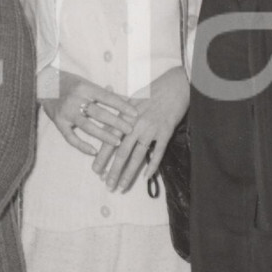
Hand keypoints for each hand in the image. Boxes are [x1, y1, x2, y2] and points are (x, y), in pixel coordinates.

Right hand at [39, 70, 136, 157]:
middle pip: (99, 113)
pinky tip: (94, 151)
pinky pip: (70, 137)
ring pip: (87, 126)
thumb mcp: (86, 83)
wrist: (42, 83)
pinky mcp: (58, 122)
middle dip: (116, 122)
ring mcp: (66, 112)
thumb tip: (126, 98)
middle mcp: (75, 99)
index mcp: (85, 87)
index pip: (107, 97)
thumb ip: (103, 92)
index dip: (122, 106)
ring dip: (103, 135)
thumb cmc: (69, 83)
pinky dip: (82, 146)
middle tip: (130, 130)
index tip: (135, 114)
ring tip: (117, 142)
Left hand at [100, 66, 188, 192]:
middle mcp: (135, 124)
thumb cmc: (154, 90)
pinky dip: (152, 166)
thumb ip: (118, 110)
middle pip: (121, 152)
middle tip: (107, 185)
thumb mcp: (132, 97)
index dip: (102, 157)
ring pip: (137, 156)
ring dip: (128, 173)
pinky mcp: (165, 132)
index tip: (96, 171)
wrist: (176, 85)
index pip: (109, 140)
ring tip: (121, 187)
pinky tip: (145, 178)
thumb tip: (106, 119)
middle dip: (113, 171)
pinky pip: (157, 153)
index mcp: (125, 116)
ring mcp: (151, 129)